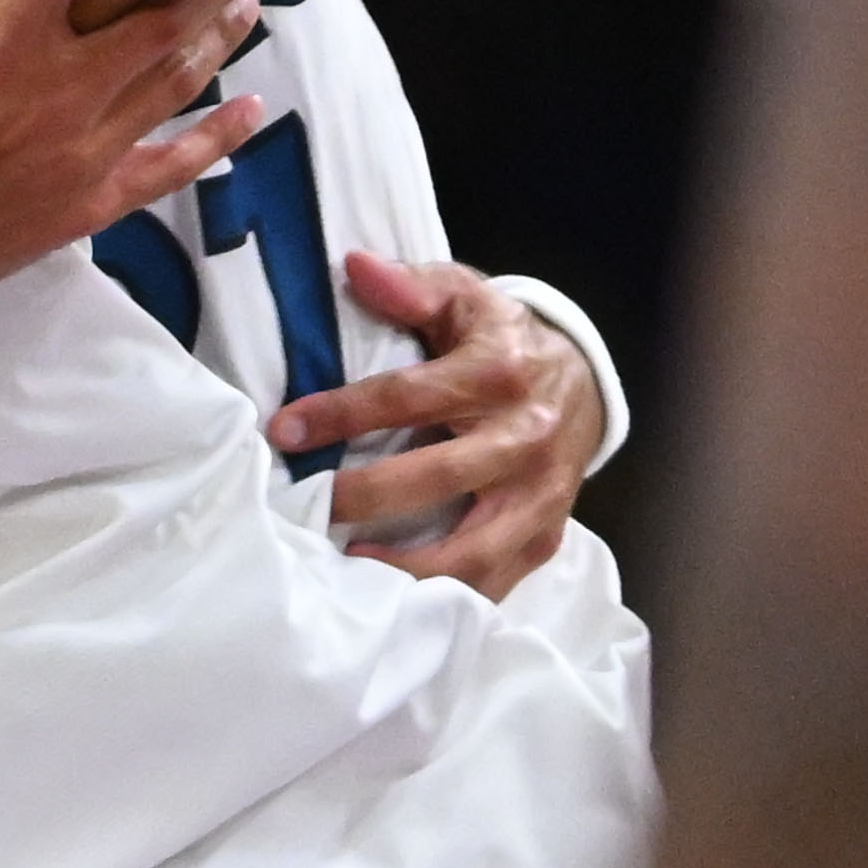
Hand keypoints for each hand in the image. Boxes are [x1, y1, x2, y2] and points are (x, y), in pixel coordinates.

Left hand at [267, 252, 601, 599]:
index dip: (341, 414)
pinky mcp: (546, 538)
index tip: (283, 431)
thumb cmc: (502, 341)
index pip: (408, 397)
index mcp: (497, 373)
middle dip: (364, 495)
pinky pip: (493, 583)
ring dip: (405, 568)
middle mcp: (523, 438)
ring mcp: (540, 496)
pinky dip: (442, 598)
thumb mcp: (465, 297)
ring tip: (345, 567)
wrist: (584, 384)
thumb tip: (355, 267)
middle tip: (306, 504)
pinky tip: (392, 601)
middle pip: (438, 476)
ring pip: (473, 550)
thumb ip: (412, 285)